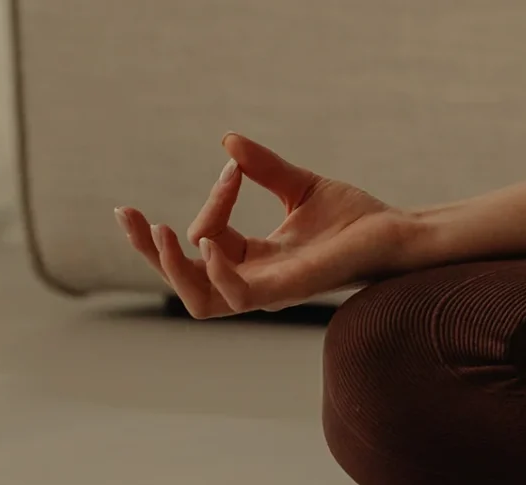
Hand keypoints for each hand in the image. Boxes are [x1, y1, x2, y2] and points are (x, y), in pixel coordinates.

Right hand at [115, 133, 419, 318]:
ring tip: (156, 231)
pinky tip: (207, 243)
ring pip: (200, 301)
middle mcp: (258, 281)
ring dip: (172, 268)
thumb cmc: (356, 218)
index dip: (212, 200)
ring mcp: (272, 290)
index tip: (235, 167)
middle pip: (185, 282)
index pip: (208, 237)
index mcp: (256, 259)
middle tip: (126, 215)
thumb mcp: (300, 186)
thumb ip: (263, 168)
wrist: (399, 232)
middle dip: (149, 252)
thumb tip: (228, 141)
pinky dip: (217, 273)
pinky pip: (239, 297)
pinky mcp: (291, 289)